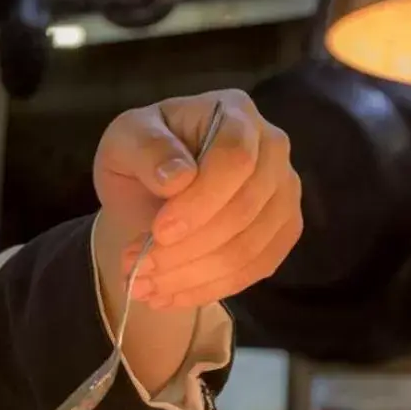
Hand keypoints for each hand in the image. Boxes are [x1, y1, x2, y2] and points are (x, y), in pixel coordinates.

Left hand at [93, 88, 301, 310]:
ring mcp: (284, 191)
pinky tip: (169, 296)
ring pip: (251, 247)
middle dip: (188, 249)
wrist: (152, 186)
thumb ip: (147, 149)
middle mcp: (272, 148)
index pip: (235, 160)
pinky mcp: (283, 230)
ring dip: (193, 276)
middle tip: (137, 268)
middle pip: (246, 209)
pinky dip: (210, 289)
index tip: (158, 232)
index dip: (200, 202)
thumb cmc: (141, 155)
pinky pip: (257, 268)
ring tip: (143, 286)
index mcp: (235, 113)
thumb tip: (177, 177)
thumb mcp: (125, 140)